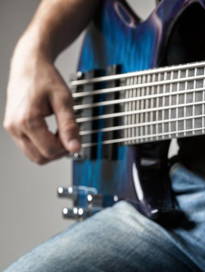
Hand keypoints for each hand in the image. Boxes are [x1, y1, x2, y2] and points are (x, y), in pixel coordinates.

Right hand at [3, 41, 79, 164]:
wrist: (29, 64)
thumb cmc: (45, 78)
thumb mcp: (64, 100)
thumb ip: (69, 126)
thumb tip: (75, 147)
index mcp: (27, 120)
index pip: (50, 150)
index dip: (67, 148)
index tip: (76, 138)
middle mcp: (15, 126)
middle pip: (40, 158)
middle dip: (58, 152)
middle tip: (70, 137)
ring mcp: (11, 128)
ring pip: (33, 156)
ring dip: (50, 150)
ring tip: (61, 133)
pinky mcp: (12, 128)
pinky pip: (29, 147)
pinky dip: (42, 145)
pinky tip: (52, 132)